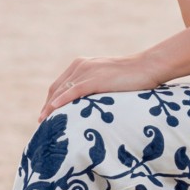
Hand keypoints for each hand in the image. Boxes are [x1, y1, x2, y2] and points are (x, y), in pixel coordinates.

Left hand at [38, 52, 161, 122]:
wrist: (147, 66)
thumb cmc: (132, 75)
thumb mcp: (107, 77)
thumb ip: (95, 85)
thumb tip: (89, 103)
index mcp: (82, 64)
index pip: (59, 85)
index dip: (50, 101)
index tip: (45, 116)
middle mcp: (81, 66)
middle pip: (56, 89)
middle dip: (47, 107)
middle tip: (42, 125)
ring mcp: (88, 71)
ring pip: (62, 91)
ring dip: (51, 108)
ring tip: (45, 125)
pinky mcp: (96, 79)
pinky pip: (74, 91)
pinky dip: (62, 101)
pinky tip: (54, 110)